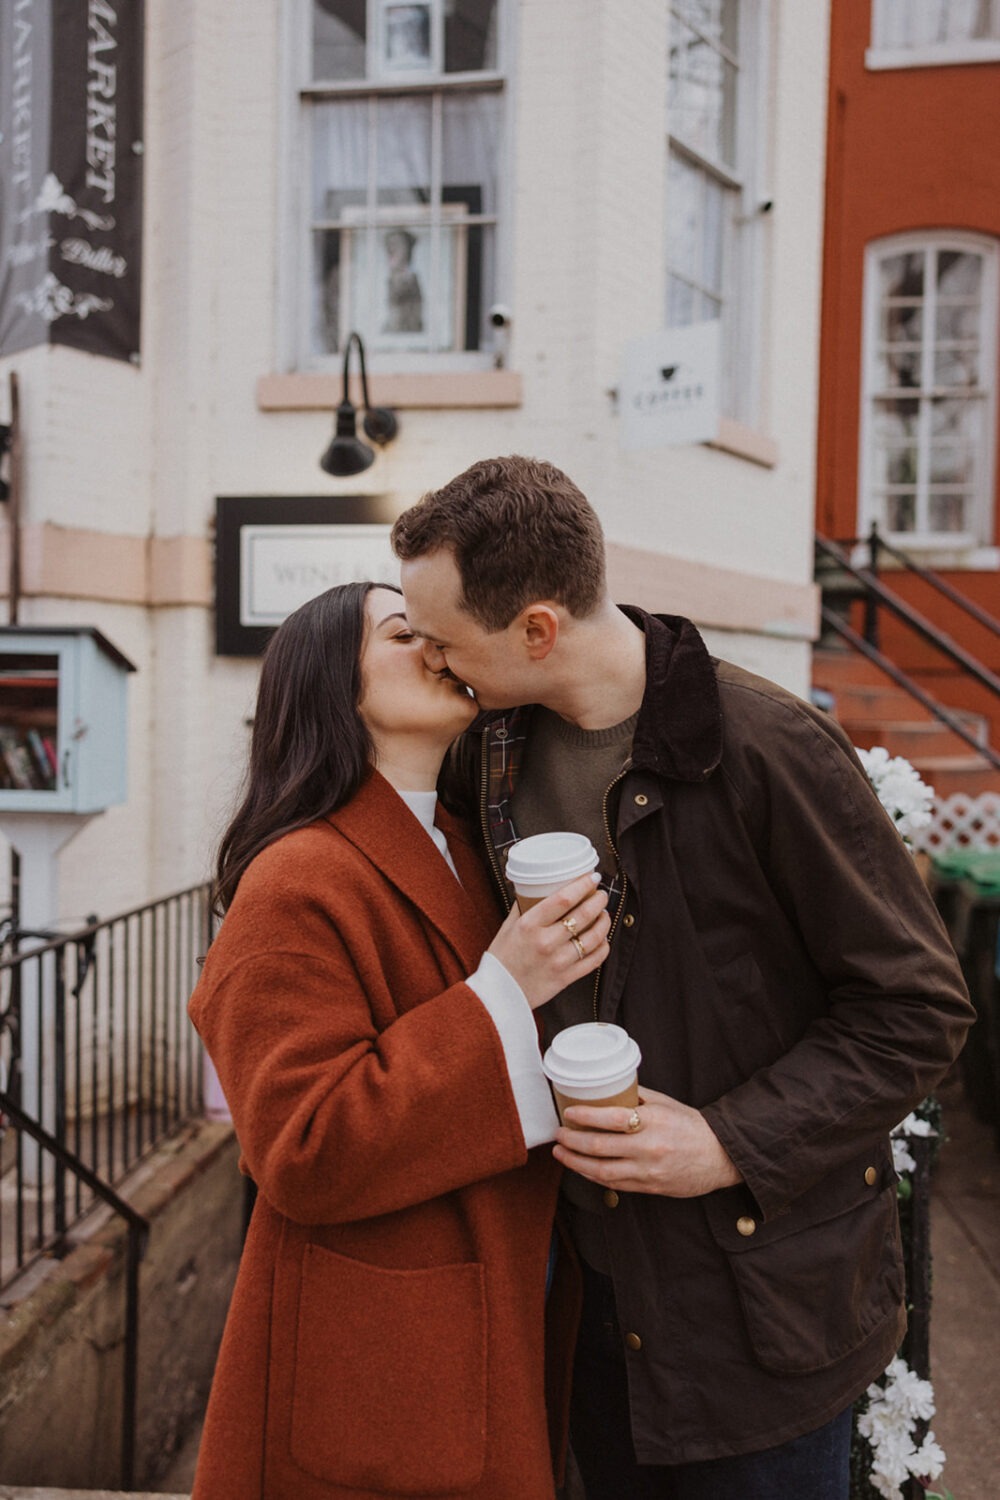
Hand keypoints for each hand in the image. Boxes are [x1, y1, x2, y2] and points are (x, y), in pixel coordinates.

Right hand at [487, 874, 610, 1008]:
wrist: (498, 994)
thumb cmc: (502, 958)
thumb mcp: (508, 926)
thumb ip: (523, 907)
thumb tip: (536, 888)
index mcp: (529, 925)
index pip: (563, 899)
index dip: (583, 885)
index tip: (592, 877)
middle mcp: (545, 942)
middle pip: (583, 915)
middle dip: (598, 900)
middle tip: (601, 895)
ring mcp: (557, 961)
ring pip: (593, 937)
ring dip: (604, 922)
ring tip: (604, 915)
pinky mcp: (565, 978)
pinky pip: (594, 960)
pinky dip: (603, 947)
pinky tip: (602, 940)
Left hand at [552, 1085, 741, 1196]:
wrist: (719, 1157)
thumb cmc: (691, 1126)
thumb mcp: (665, 1103)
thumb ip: (637, 1096)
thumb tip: (607, 1086)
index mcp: (653, 1121)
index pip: (611, 1118)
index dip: (585, 1116)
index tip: (568, 1112)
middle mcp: (649, 1148)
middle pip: (600, 1147)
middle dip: (573, 1141)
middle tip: (559, 1134)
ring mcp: (648, 1171)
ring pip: (602, 1171)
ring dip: (576, 1162)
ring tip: (561, 1153)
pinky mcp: (649, 1188)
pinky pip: (614, 1185)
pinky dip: (593, 1176)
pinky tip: (581, 1168)